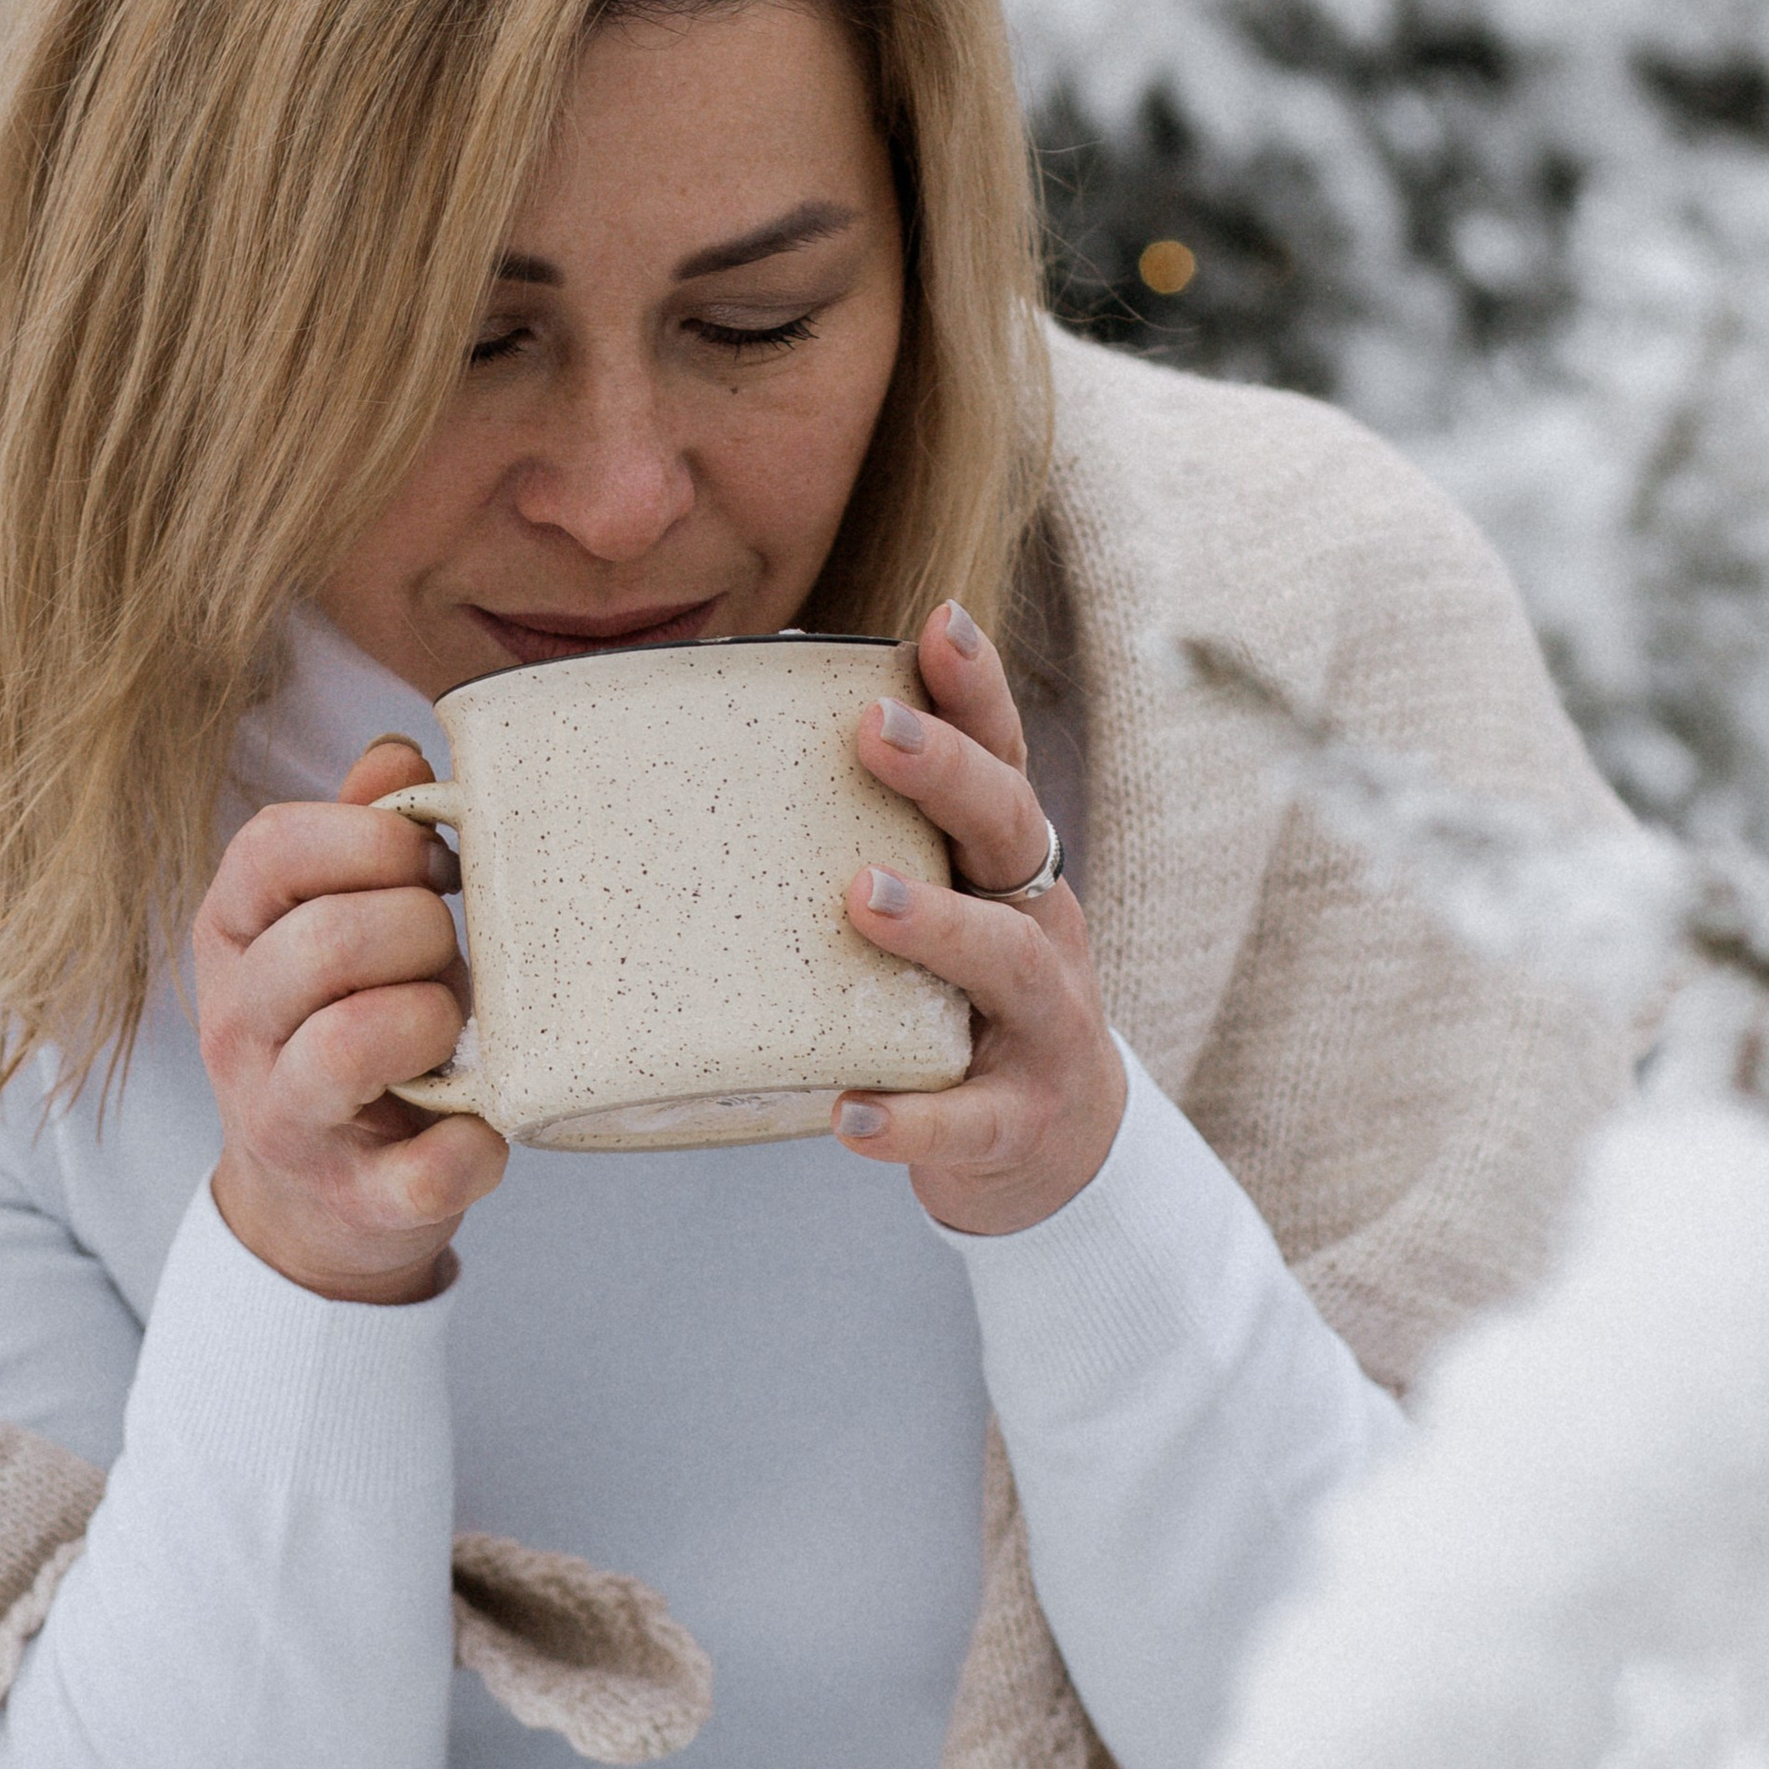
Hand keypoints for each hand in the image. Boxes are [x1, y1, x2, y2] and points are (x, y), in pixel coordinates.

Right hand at [196, 738, 507, 1305]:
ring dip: (431, 1019)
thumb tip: (401, 750)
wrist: (317, 1204)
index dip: (364, 837)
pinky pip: (424, 1172)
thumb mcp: (334, 923)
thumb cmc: (349, 1027)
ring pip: (348, 1047)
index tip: (428, 856)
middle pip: (322, 942)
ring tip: (452, 1026)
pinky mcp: (356, 1202)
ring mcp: (289, 1122)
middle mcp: (240, 1028)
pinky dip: (475, 1146)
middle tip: (448, 946)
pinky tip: (485, 1125)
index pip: (269, 850)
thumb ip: (361, 835)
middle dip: (417, 929)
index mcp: (234, 939)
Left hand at [834, 600, 1126, 1235]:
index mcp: (1002, 866)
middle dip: (948, 773)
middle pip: (1010, 830)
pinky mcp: (1020, 1119)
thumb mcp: (931, 908)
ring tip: (860, 898)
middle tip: (872, 730)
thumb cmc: (953, 1000)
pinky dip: (915, 1117)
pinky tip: (852, 1115)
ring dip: (938, 924)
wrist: (1049, 1147)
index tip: (938, 620)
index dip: (977, 691)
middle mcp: (1038, 923)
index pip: (1000, 759)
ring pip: (1009, 961)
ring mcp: (1042, 1024)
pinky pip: (971, 1118)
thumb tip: (718, 746)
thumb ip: (855, 841)